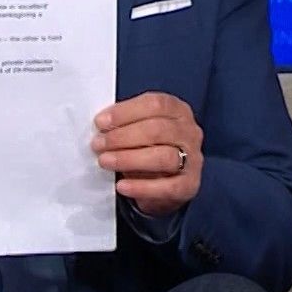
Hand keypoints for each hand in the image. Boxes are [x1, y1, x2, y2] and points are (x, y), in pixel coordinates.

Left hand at [93, 92, 203, 217]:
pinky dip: (141, 187)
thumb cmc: (148, 149)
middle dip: (122, 137)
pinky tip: (121, 186)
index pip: (155, 104)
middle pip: (158, 129)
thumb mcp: (140, 130)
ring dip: (128, 159)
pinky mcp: (189, 185)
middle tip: (98, 144)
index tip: (101, 122)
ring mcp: (193, 159)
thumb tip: (101, 126)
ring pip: (163, 157)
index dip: (125, 112)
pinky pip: (167, 187)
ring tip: (105, 161)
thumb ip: (125, 124)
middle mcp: (190, 133)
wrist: (164, 185)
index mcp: (178, 111)